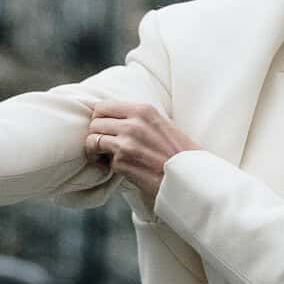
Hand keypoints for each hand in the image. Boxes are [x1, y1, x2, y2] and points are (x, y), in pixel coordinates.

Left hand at [83, 100, 197, 204]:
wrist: (190, 177)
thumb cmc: (179, 153)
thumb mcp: (161, 124)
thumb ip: (138, 118)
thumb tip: (113, 118)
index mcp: (143, 110)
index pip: (103, 106)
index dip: (99, 119)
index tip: (104, 128)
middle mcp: (133, 124)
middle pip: (94, 123)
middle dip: (95, 135)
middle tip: (102, 146)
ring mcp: (126, 144)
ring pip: (93, 141)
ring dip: (95, 151)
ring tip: (104, 158)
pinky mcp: (123, 164)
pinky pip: (104, 163)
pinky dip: (107, 168)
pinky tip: (119, 169)